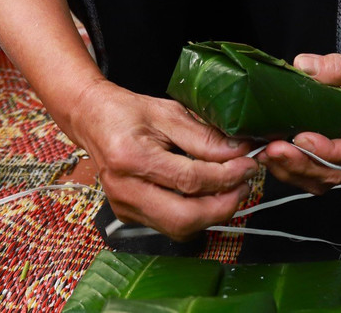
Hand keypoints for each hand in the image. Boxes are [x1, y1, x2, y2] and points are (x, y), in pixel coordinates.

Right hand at [68, 78, 258, 240]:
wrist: (91, 119)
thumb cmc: (127, 112)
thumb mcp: (168, 112)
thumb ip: (204, 136)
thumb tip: (239, 152)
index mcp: (131, 159)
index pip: (190, 180)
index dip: (226, 176)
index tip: (249, 164)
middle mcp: (125, 190)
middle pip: (184, 218)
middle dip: (223, 206)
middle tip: (246, 185)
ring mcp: (124, 208)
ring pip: (178, 229)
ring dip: (212, 214)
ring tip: (232, 190)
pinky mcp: (128, 215)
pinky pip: (169, 225)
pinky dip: (195, 214)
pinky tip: (208, 195)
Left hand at [257, 49, 340, 194]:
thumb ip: (338, 67)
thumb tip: (303, 66)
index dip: (329, 151)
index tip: (301, 139)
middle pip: (337, 172)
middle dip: (303, 164)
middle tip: (273, 150)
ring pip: (323, 179)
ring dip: (292, 170)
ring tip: (266, 154)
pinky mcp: (339, 165)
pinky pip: (315, 174)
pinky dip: (292, 168)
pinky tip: (270, 156)